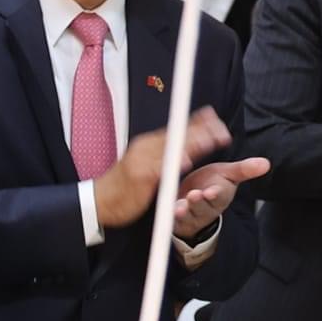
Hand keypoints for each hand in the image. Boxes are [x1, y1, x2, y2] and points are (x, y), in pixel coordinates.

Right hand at [92, 107, 232, 229]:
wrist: (99, 201)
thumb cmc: (124, 185)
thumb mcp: (145, 164)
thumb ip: (164, 154)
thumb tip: (185, 147)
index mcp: (148, 144)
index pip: (176, 127)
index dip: (198, 123)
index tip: (216, 118)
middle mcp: (145, 147)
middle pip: (177, 134)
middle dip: (201, 131)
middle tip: (222, 130)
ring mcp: (142, 160)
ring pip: (171, 148)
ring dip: (191, 144)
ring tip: (210, 141)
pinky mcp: (139, 176)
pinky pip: (159, 168)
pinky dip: (173, 164)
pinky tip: (186, 162)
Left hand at [172, 156, 269, 239]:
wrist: (195, 202)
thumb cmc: (211, 185)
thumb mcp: (227, 176)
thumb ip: (243, 170)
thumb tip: (265, 163)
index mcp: (218, 196)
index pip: (219, 195)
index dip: (215, 194)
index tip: (212, 191)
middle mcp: (205, 207)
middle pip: (202, 206)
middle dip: (199, 202)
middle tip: (195, 195)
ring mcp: (190, 215)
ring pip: (188, 214)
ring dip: (184, 210)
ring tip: (181, 205)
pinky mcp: (176, 219)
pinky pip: (172, 220)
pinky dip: (170, 216)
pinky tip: (168, 211)